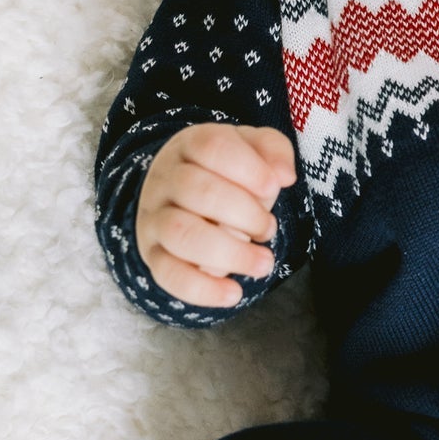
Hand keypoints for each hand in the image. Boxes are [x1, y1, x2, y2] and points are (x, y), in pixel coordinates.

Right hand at [135, 123, 296, 306]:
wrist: (178, 195)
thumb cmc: (226, 171)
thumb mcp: (251, 148)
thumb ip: (272, 149)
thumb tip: (283, 175)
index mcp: (190, 145)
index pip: (212, 147)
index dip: (248, 168)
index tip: (274, 188)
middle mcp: (166, 180)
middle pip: (196, 190)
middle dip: (244, 213)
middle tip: (267, 228)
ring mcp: (155, 219)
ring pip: (181, 233)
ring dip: (229, 252)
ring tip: (263, 263)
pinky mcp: (154, 256)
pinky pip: (169, 275)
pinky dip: (202, 289)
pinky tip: (234, 294)